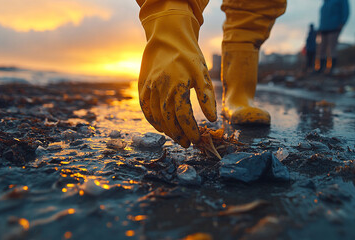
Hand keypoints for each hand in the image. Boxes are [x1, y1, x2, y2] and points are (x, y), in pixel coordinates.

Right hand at [138, 12, 216, 147]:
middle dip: (178, 134)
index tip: (196, 139)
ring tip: (176, 137)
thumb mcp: (202, 73)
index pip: (183, 115)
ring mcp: (150, 88)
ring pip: (156, 116)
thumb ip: (206, 97)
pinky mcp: (143, 86)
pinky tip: (161, 128)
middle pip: (169, 119)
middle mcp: (161, 88)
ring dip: (167, 130)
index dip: (190, 130)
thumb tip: (212, 119)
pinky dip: (153, 121)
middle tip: (187, 143)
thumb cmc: (188, 55)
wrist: (167, 37)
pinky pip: (146, 109)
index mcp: (178, 85)